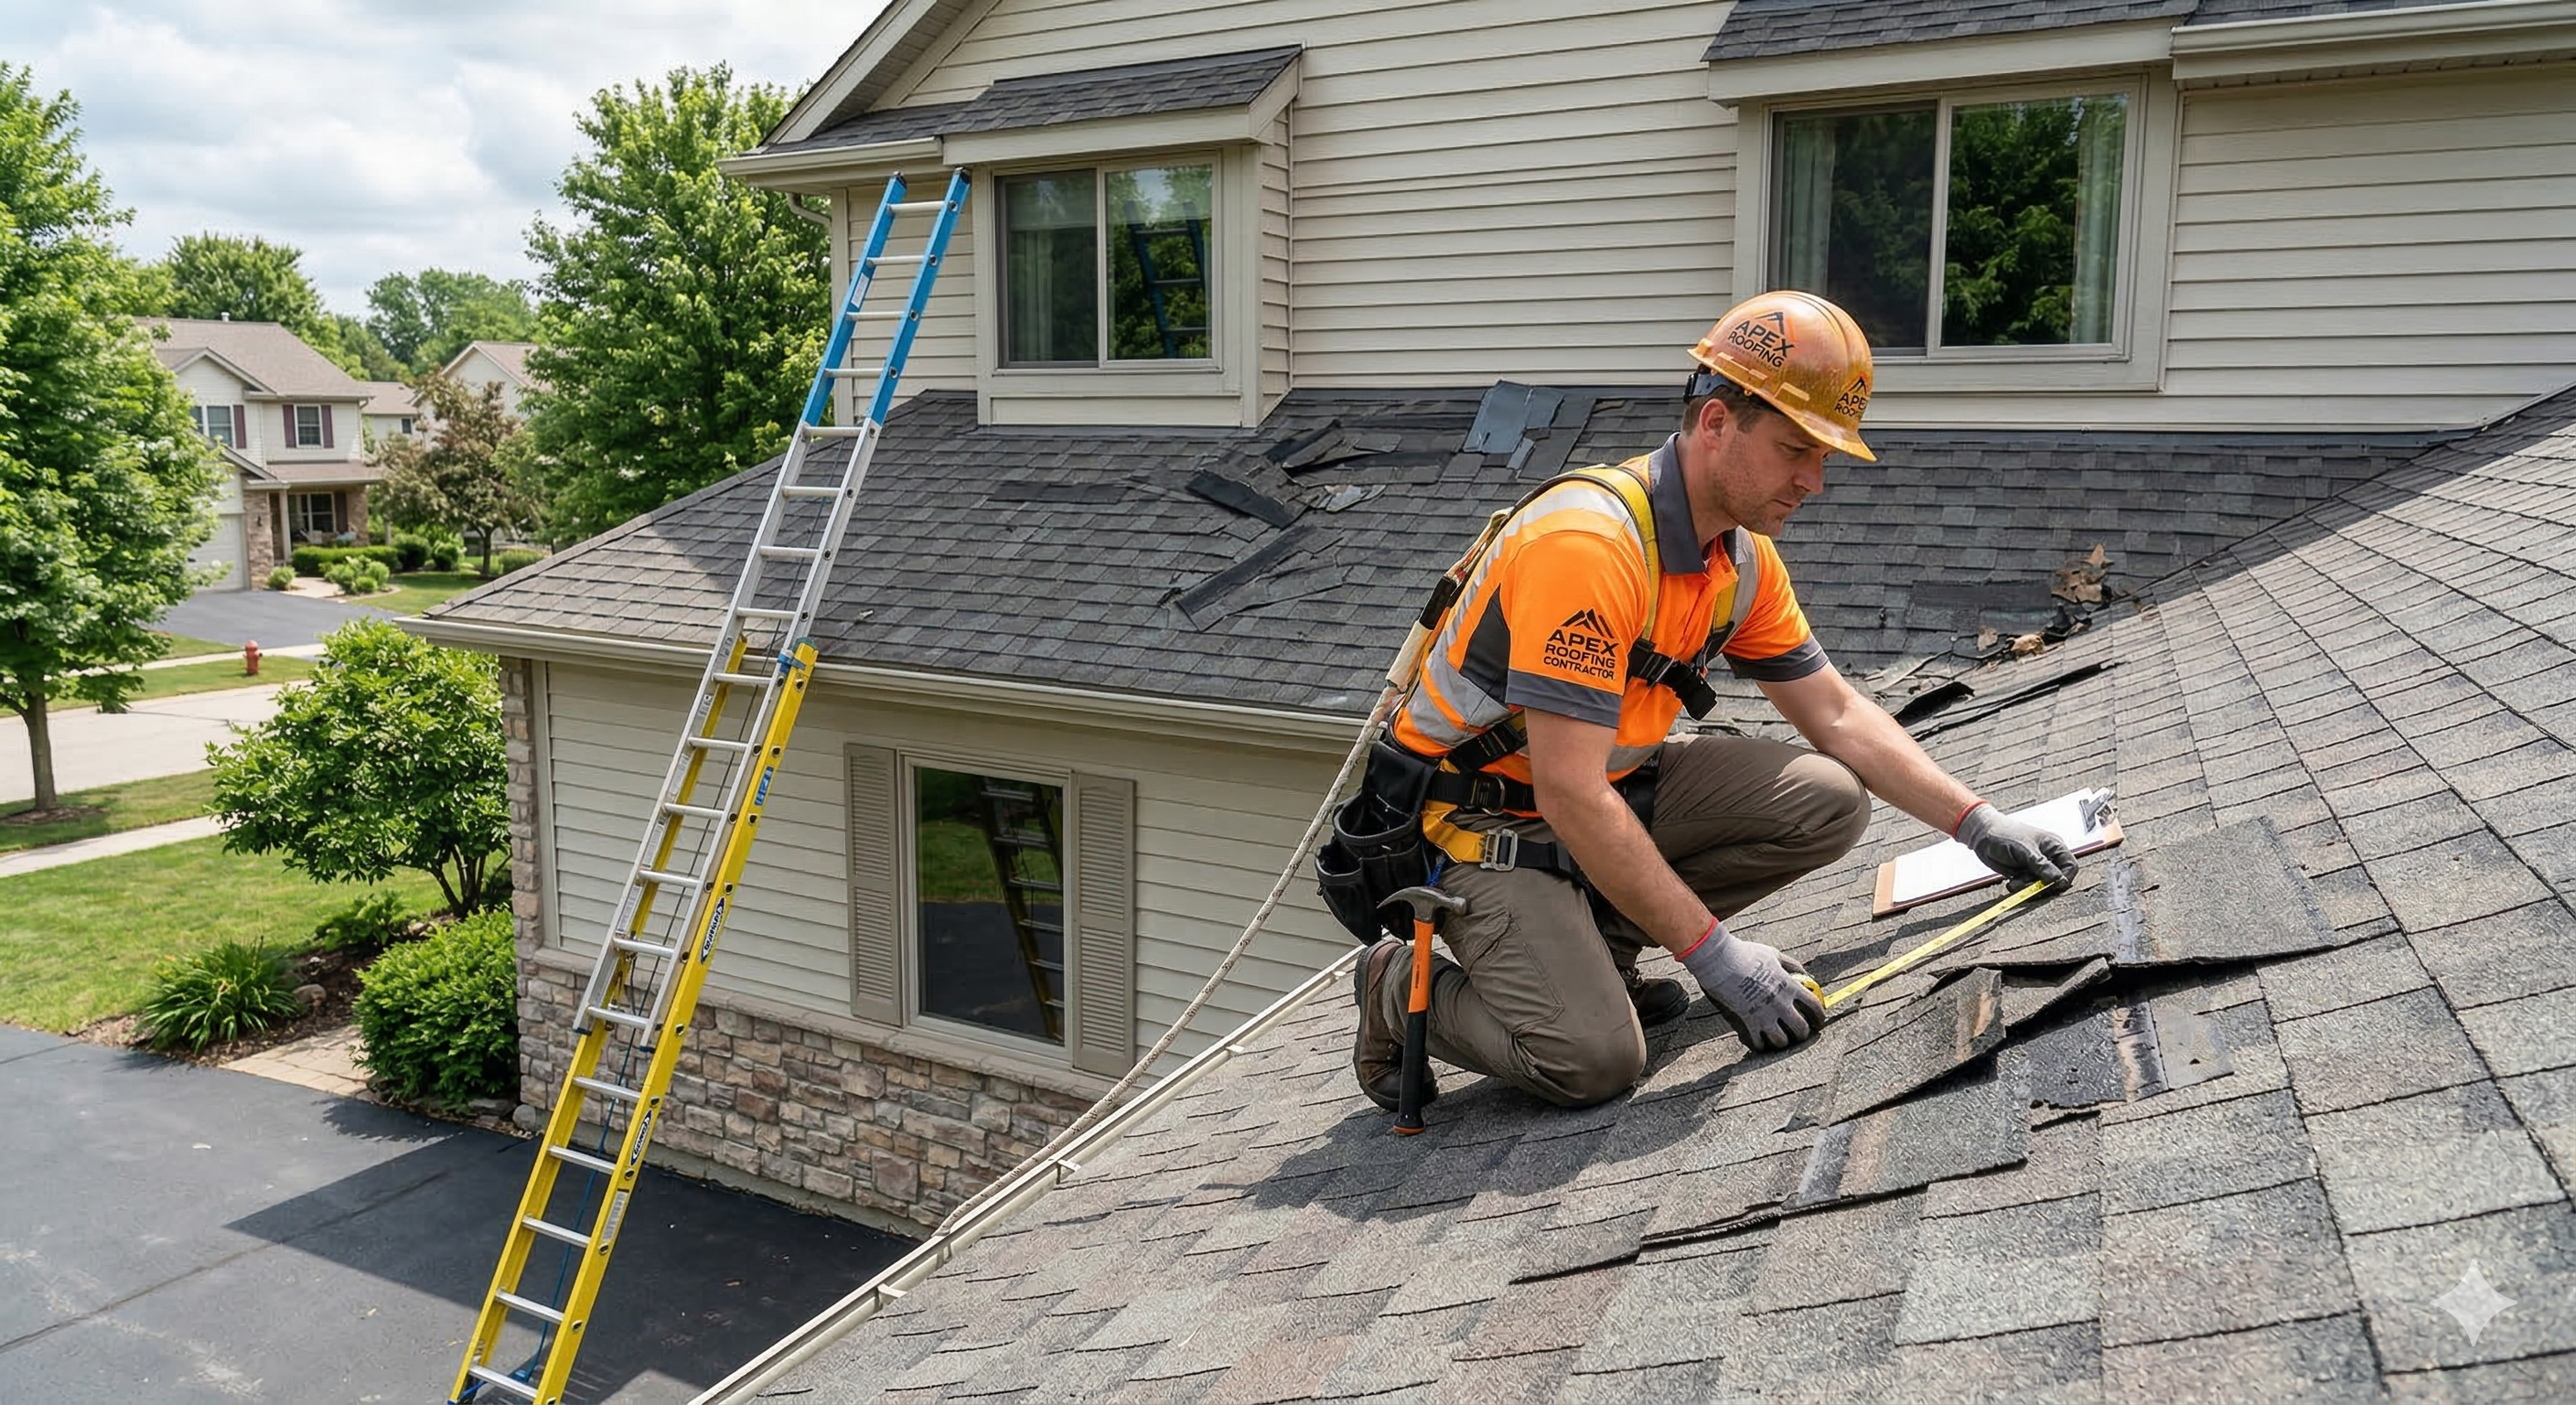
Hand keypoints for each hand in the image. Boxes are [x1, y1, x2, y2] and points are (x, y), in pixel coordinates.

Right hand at [1678, 920, 1824, 1051]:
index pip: (1814, 1005)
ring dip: (1782, 1042)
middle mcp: (1780, 1003)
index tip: (1819, 1022)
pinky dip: (1760, 1045)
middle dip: (1803, 1035)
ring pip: (1781, 1040)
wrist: (1721, 961)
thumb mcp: (1774, 955)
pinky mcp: (1748, 1021)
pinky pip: (1758, 1042)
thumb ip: (1791, 964)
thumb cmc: (1746, 954)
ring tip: (1780, 1040)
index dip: (1820, 1016)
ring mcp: (1765, 1014)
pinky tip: (1760, 1042)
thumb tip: (1805, 974)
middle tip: (1800, 1035)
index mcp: (1789, 986)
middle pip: (1800, 1028)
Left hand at [1954, 802, 2076, 887]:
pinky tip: (2010, 883)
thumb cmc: (2005, 835)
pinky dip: (2020, 887)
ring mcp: (2036, 866)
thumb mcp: (2024, 850)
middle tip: (2029, 889)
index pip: (2070, 866)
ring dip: (2028, 888)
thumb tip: (2060, 881)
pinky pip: (2028, 887)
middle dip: (2043, 886)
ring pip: (2041, 885)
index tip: (2053, 886)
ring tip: (2013, 884)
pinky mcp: (2025, 873)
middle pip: (2057, 879)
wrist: (1982, 836)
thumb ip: (2041, 865)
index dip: (2065, 878)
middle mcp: (2048, 857)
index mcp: (2054, 846)